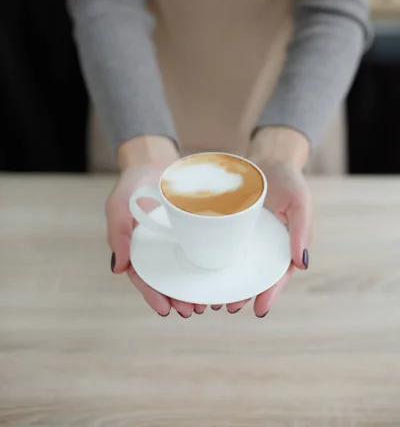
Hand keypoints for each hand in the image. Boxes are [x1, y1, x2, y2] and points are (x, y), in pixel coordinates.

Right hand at [107, 136, 204, 317]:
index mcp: (138, 250)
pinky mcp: (194, 228)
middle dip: (179, 298)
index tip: (165, 310)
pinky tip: (220, 274)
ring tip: (208, 301)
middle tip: (193, 310)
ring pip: (186, 268)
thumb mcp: (118, 207)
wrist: (153, 162)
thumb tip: (118, 269)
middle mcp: (158, 249)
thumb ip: (117, 235)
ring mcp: (177, 240)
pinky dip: (209, 262)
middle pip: (168, 279)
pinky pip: (202, 247)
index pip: (145, 278)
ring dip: (195, 286)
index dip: (154, 295)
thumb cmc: (131, 185)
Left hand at [223, 127, 312, 316]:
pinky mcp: (230, 226)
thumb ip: (302, 230)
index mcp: (285, 245)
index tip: (259, 310)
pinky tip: (202, 268)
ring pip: (236, 264)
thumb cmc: (289, 181)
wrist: (269, 159)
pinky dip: (214, 258)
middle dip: (243, 293)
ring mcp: (247, 236)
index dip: (270, 293)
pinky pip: (222, 244)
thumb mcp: (300, 202)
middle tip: (228, 307)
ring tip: (213, 297)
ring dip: (227, 281)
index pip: (278, 275)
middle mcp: (265, 245)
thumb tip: (303, 263)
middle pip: (254, 275)